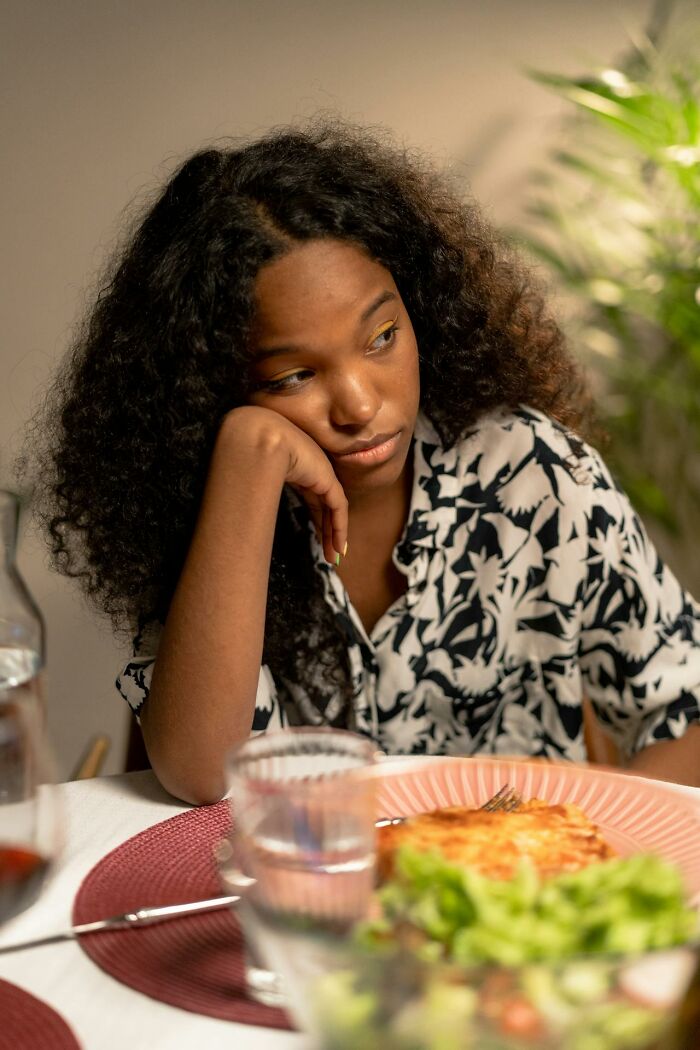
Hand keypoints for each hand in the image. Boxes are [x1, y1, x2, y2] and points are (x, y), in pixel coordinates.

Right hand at [221, 406, 347, 562]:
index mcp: (296, 465)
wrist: (260, 438)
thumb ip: (257, 493)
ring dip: (333, 535)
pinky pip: (338, 508)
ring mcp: (321, 472)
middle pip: (323, 506)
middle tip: (329, 555)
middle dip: (326, 531)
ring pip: (332, 510)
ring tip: (333, 558)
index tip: (318, 539)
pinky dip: (339, 528)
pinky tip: (339, 546)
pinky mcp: (327, 479)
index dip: (316, 519)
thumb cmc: (248, 453)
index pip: (311, 497)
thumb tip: (242, 516)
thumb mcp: (253, 476)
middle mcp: (311, 468)